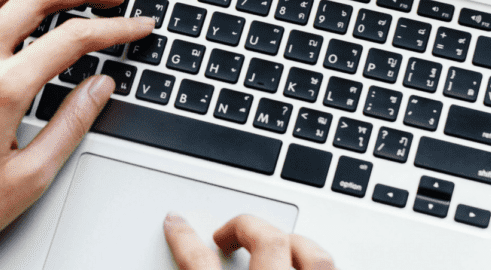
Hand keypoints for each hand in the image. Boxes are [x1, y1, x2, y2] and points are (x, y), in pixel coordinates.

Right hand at [164, 213, 334, 269]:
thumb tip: (181, 265)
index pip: (199, 264)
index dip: (184, 239)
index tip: (176, 224)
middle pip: (266, 241)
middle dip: (244, 227)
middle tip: (224, 236)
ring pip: (313, 257)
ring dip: (293, 243)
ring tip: (277, 243)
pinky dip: (314, 264)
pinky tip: (305, 267)